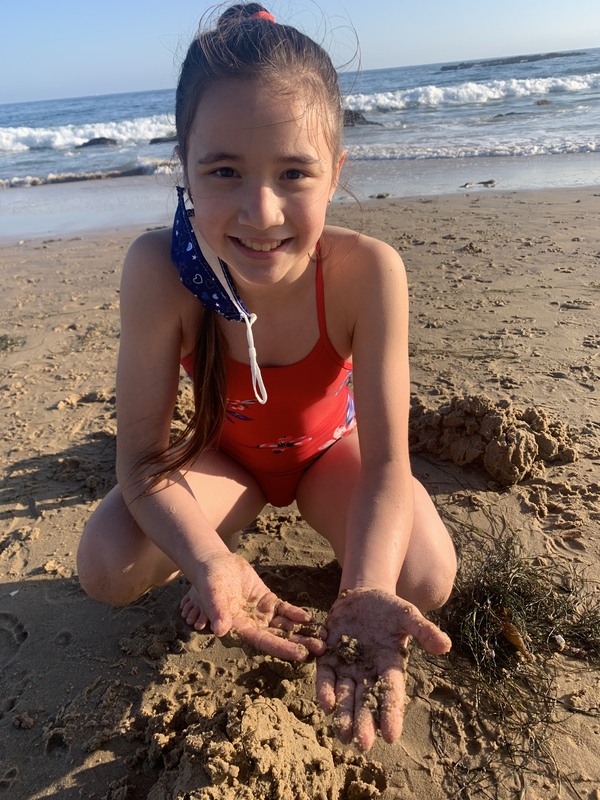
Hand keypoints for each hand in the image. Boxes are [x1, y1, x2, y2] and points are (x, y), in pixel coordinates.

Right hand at [184, 551, 325, 660]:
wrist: (216, 564)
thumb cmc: (210, 580)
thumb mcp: (212, 593)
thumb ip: (217, 611)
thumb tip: (220, 630)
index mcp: (239, 628)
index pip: (264, 642)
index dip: (282, 648)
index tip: (300, 655)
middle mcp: (253, 625)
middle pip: (279, 637)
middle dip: (300, 644)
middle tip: (322, 650)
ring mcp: (262, 613)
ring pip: (285, 626)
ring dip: (303, 632)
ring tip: (323, 638)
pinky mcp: (268, 600)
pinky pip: (284, 610)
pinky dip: (296, 614)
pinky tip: (309, 618)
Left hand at [316, 588, 450, 750]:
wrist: (361, 596)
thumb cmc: (388, 608)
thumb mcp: (407, 615)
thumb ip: (423, 630)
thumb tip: (446, 646)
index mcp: (390, 665)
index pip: (392, 693)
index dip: (391, 713)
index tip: (391, 736)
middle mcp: (368, 672)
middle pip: (366, 701)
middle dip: (364, 723)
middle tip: (362, 744)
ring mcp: (347, 666)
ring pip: (345, 695)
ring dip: (344, 714)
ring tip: (342, 735)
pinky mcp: (328, 657)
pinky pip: (326, 676)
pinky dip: (325, 689)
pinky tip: (326, 704)